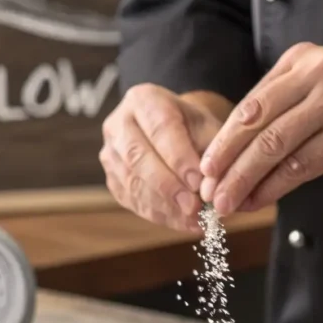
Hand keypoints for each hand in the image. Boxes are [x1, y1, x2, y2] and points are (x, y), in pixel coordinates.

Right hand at [100, 85, 229, 231]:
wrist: (172, 133)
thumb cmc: (193, 128)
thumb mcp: (208, 128)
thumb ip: (212, 155)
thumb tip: (211, 192)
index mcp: (143, 99)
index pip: (160, 128)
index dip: (179, 157)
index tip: (198, 182)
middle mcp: (118, 124)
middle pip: (138, 156)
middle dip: (168, 186)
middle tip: (194, 207)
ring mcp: (110, 153)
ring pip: (132, 182)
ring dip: (164, 205)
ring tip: (194, 220)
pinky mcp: (111, 179)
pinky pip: (132, 200)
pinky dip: (159, 215)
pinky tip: (184, 223)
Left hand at [200, 43, 322, 214]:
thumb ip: (286, 115)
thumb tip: (235, 156)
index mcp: (303, 61)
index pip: (250, 104)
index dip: (223, 141)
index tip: (203, 170)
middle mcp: (317, 74)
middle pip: (254, 123)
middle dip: (224, 161)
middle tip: (206, 191)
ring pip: (272, 146)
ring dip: (243, 180)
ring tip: (225, 203)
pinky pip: (299, 165)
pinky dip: (273, 187)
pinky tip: (258, 202)